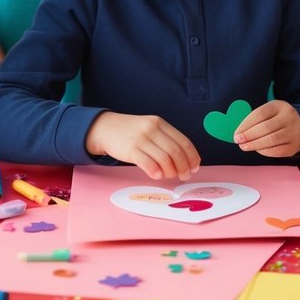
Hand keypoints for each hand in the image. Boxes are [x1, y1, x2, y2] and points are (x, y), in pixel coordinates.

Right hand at [86, 112, 200, 179]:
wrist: (105, 128)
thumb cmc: (131, 132)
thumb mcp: (150, 128)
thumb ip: (165, 140)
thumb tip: (185, 160)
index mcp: (160, 123)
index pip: (183, 141)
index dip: (192, 156)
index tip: (194, 167)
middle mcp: (152, 129)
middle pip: (176, 151)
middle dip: (184, 166)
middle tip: (185, 176)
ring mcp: (141, 139)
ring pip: (164, 159)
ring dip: (170, 171)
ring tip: (169, 176)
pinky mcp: (130, 149)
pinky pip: (148, 163)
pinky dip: (156, 172)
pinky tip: (157, 175)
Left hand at [236, 100, 299, 158]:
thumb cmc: (277, 120)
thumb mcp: (269, 113)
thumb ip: (255, 120)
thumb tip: (238, 132)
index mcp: (280, 106)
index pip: (260, 113)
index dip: (246, 124)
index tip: (236, 133)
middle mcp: (289, 117)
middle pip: (266, 127)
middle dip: (249, 135)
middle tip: (238, 140)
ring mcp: (294, 131)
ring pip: (272, 139)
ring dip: (255, 144)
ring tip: (244, 147)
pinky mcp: (295, 145)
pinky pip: (278, 150)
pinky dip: (265, 151)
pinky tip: (257, 150)